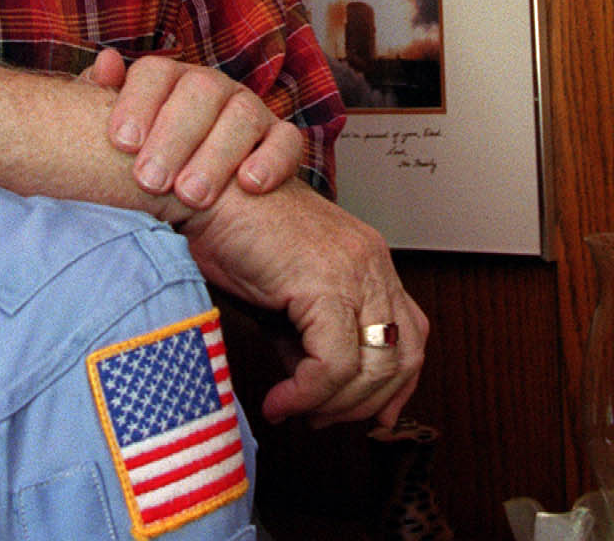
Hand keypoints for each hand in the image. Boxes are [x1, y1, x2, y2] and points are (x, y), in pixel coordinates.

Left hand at [79, 50, 303, 207]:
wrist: (207, 207)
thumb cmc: (153, 166)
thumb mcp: (124, 140)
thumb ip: (105, 102)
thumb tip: (103, 63)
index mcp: (170, 81)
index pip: (155, 73)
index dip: (137, 103)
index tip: (121, 143)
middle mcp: (213, 87)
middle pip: (199, 92)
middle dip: (173, 137)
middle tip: (149, 181)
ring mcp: (251, 110)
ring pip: (242, 116)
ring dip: (216, 156)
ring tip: (190, 197)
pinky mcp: (282, 141)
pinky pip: (286, 141)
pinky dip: (270, 161)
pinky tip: (249, 186)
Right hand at [181, 180, 426, 426]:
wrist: (201, 193)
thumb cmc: (232, 233)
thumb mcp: (282, 296)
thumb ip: (307, 338)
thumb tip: (315, 392)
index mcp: (368, 259)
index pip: (412, 334)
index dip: (396, 385)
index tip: (370, 416)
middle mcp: (371, 262)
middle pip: (404, 355)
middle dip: (365, 404)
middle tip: (319, 419)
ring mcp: (354, 270)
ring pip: (376, 366)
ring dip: (336, 405)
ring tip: (294, 409)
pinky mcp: (324, 282)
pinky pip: (335, 363)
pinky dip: (308, 394)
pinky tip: (281, 400)